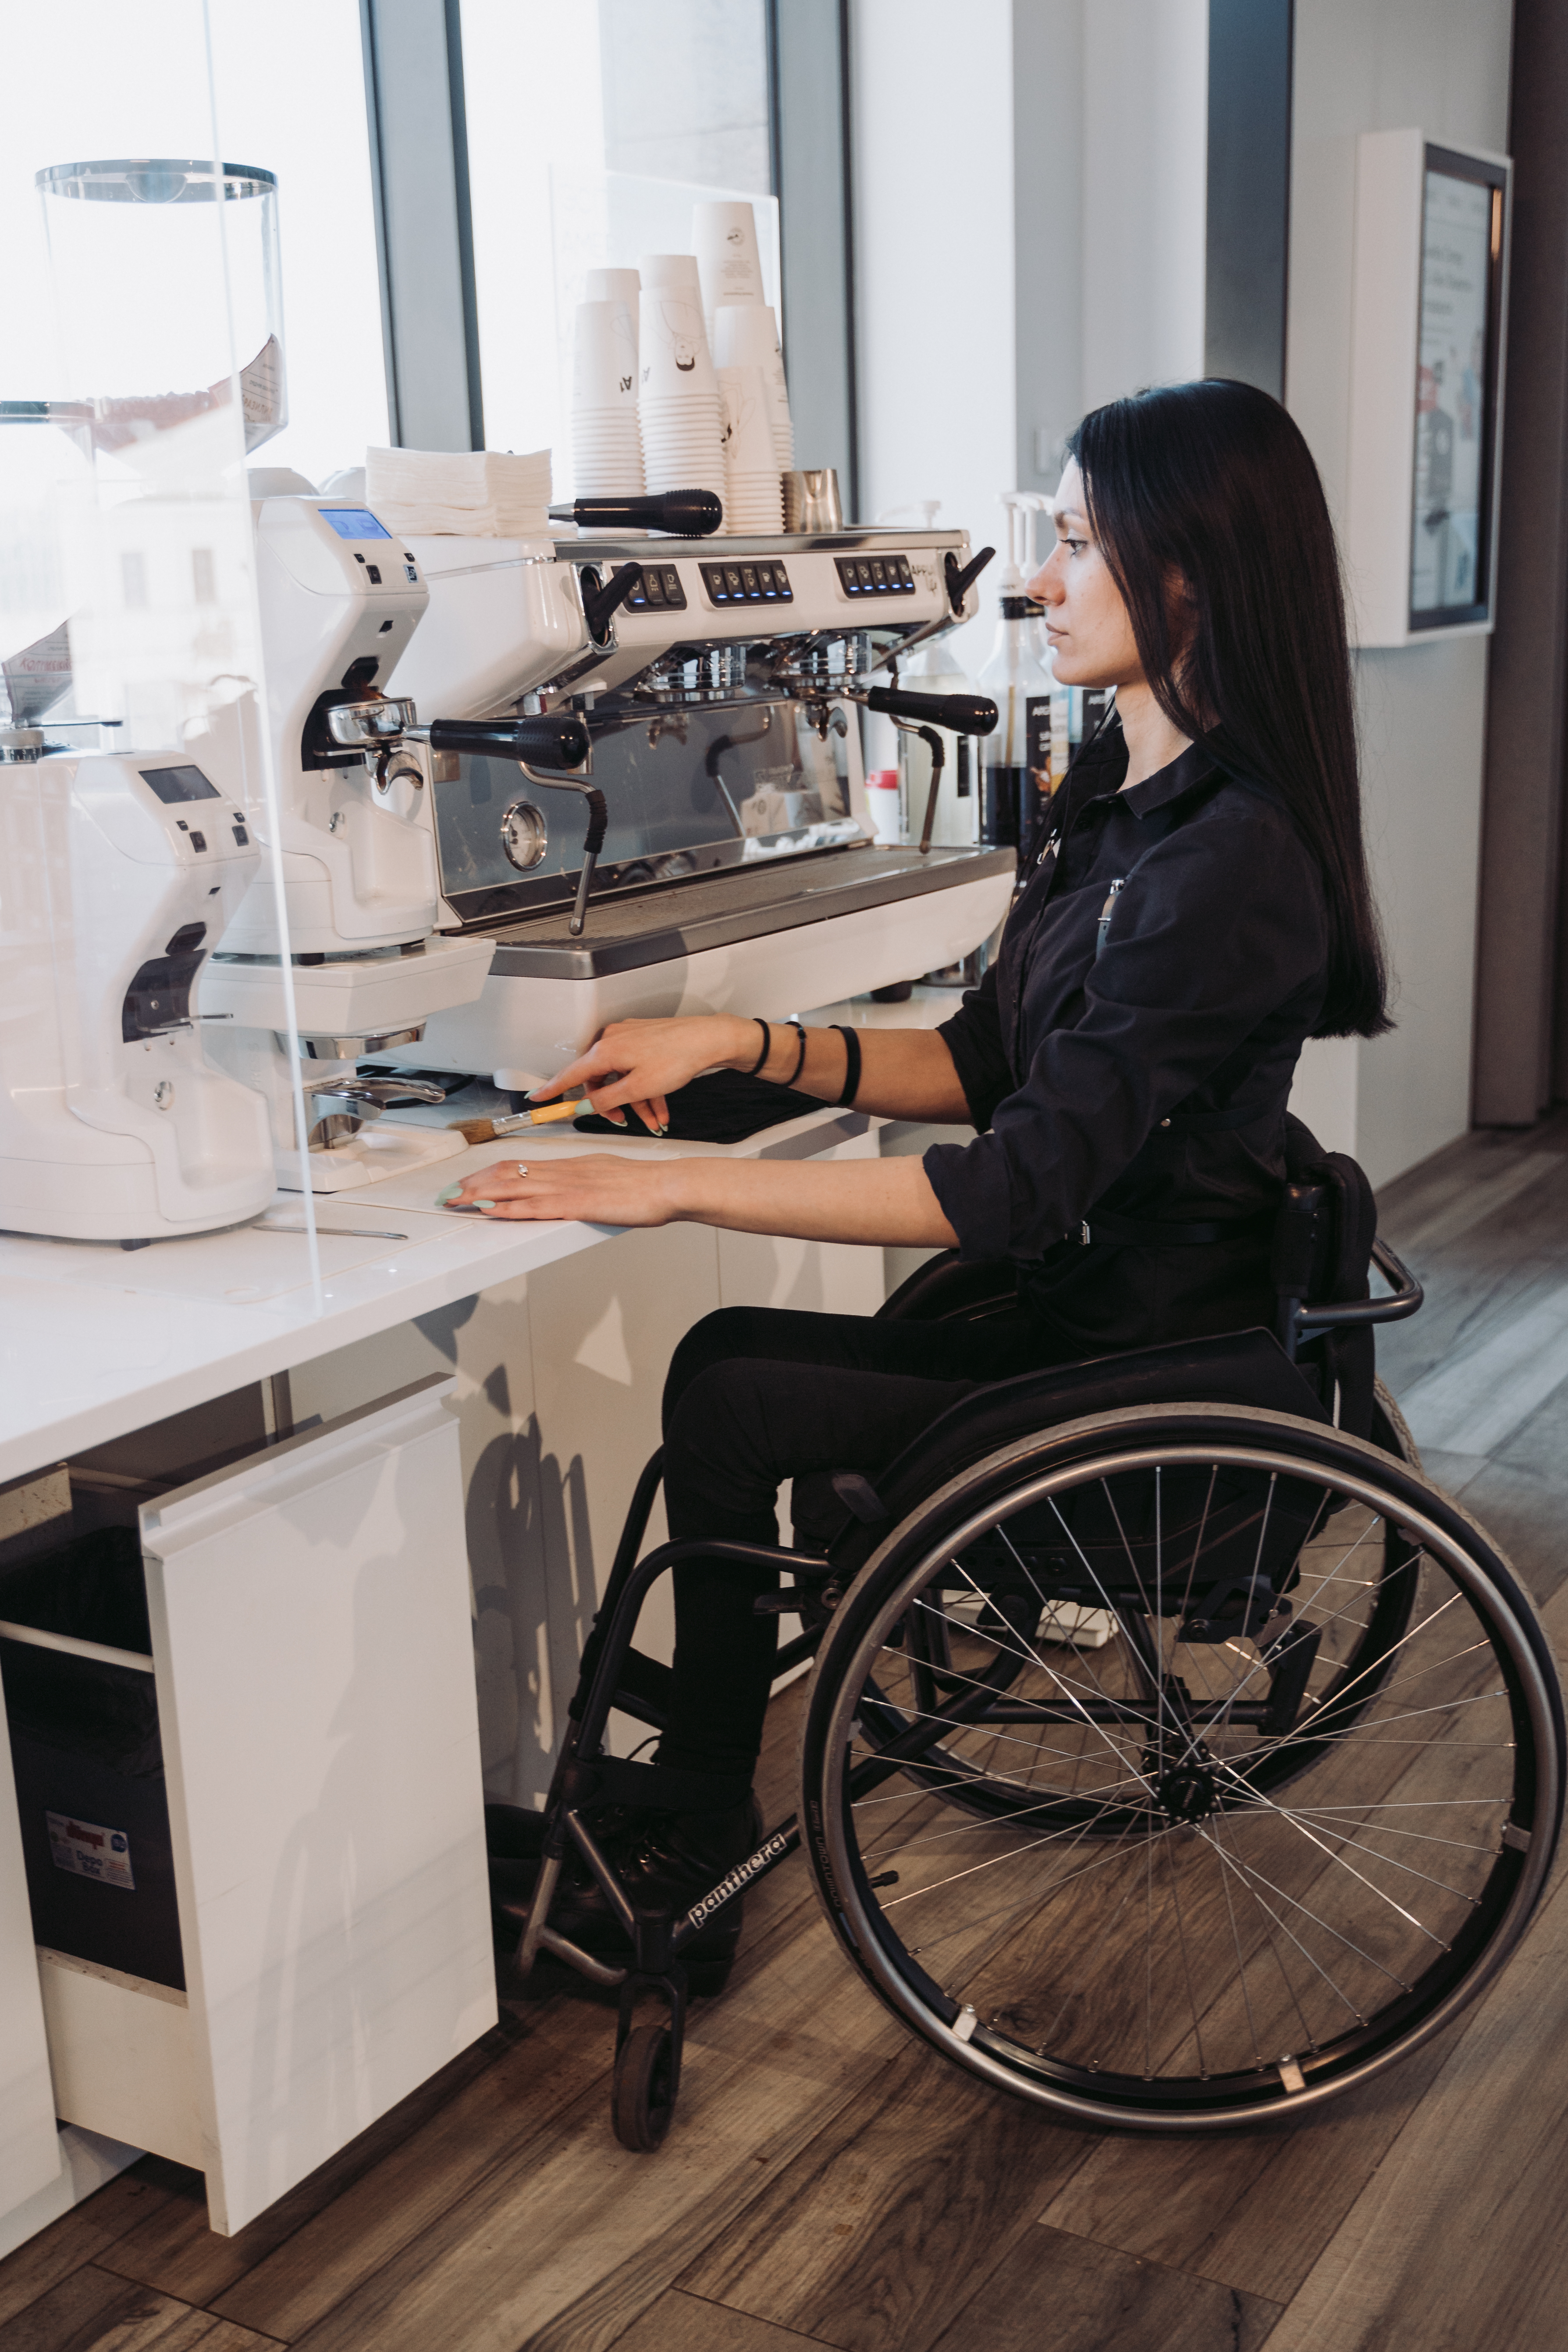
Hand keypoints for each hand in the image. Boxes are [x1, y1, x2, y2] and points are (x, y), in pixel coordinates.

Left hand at [442, 1153, 678, 1226]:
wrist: (668, 1185)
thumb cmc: (646, 1185)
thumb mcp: (609, 1176)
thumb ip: (587, 1182)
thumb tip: (575, 1188)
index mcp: (571, 1165)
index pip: (520, 1165)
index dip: (489, 1173)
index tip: (469, 1181)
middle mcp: (564, 1171)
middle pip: (509, 1173)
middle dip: (474, 1183)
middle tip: (449, 1193)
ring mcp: (569, 1186)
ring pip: (515, 1187)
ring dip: (481, 1194)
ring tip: (456, 1201)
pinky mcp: (577, 1204)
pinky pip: (535, 1206)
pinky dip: (509, 1209)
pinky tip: (491, 1211)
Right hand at [533, 1014, 753, 1133]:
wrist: (709, 1040)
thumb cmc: (678, 1057)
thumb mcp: (638, 1088)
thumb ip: (607, 1100)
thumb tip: (586, 1106)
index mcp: (605, 1051)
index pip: (570, 1075)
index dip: (552, 1090)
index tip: (537, 1099)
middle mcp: (613, 1041)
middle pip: (599, 1080)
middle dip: (613, 1105)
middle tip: (625, 1121)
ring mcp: (629, 1038)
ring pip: (622, 1078)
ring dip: (636, 1102)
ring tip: (655, 1120)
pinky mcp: (644, 1040)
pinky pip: (635, 1069)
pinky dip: (645, 1089)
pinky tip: (660, 1108)